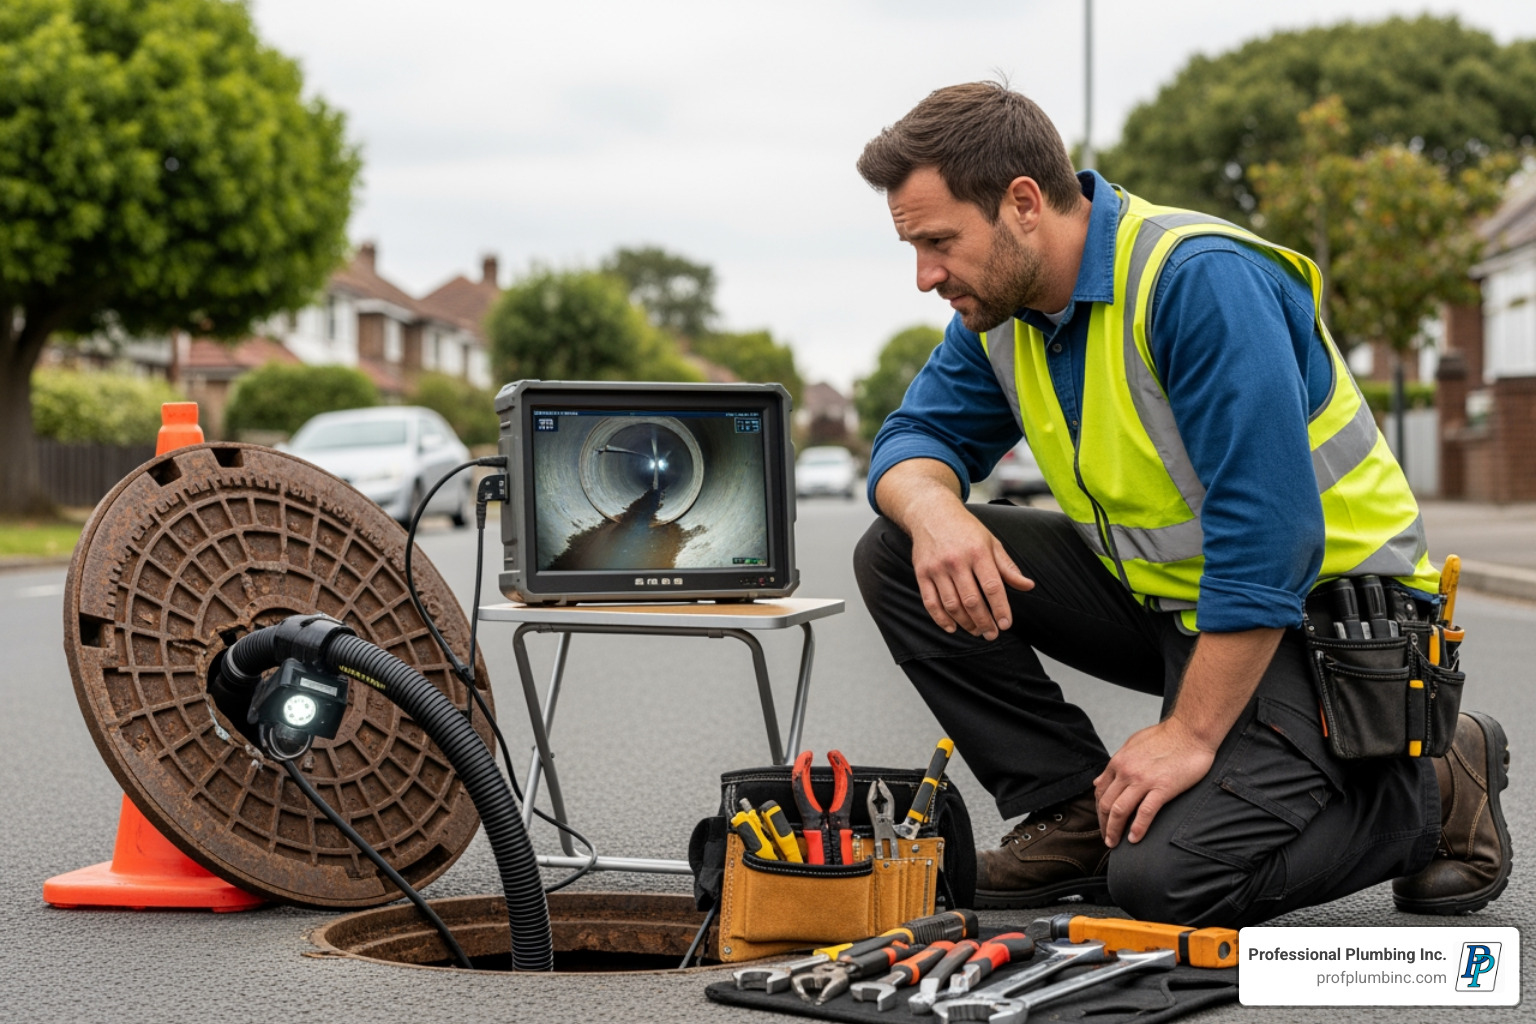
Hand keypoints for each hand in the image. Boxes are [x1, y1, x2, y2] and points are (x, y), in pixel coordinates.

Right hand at [908, 501, 1032, 639]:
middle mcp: (957, 561)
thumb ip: (1008, 567)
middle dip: (984, 622)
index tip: (1006, 624)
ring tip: (976, 631)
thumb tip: (1028, 586)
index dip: (1000, 609)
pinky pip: (931, 602)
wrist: (931, 513)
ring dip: (966, 623)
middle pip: (972, 600)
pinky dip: (941, 619)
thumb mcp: (991, 543)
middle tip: (992, 634)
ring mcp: (937, 568)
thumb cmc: (965, 529)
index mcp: (978, 552)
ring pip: (952, 605)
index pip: (992, 587)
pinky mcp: (922, 573)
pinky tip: (952, 627)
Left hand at [1094, 718, 1216, 847]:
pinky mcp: (1162, 787)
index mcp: (1119, 762)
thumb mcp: (1132, 744)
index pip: (1100, 791)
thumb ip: (1116, 764)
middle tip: (1107, 839)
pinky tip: (1135, 839)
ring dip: (1114, 830)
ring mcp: (1143, 780)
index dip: (1099, 810)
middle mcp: (1126, 771)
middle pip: (1106, 804)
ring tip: (1115, 844)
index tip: (1103, 822)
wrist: (1191, 731)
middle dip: (1103, 825)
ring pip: (1120, 810)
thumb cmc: (1166, 736)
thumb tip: (1099, 781)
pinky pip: (1145, 812)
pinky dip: (1138, 828)